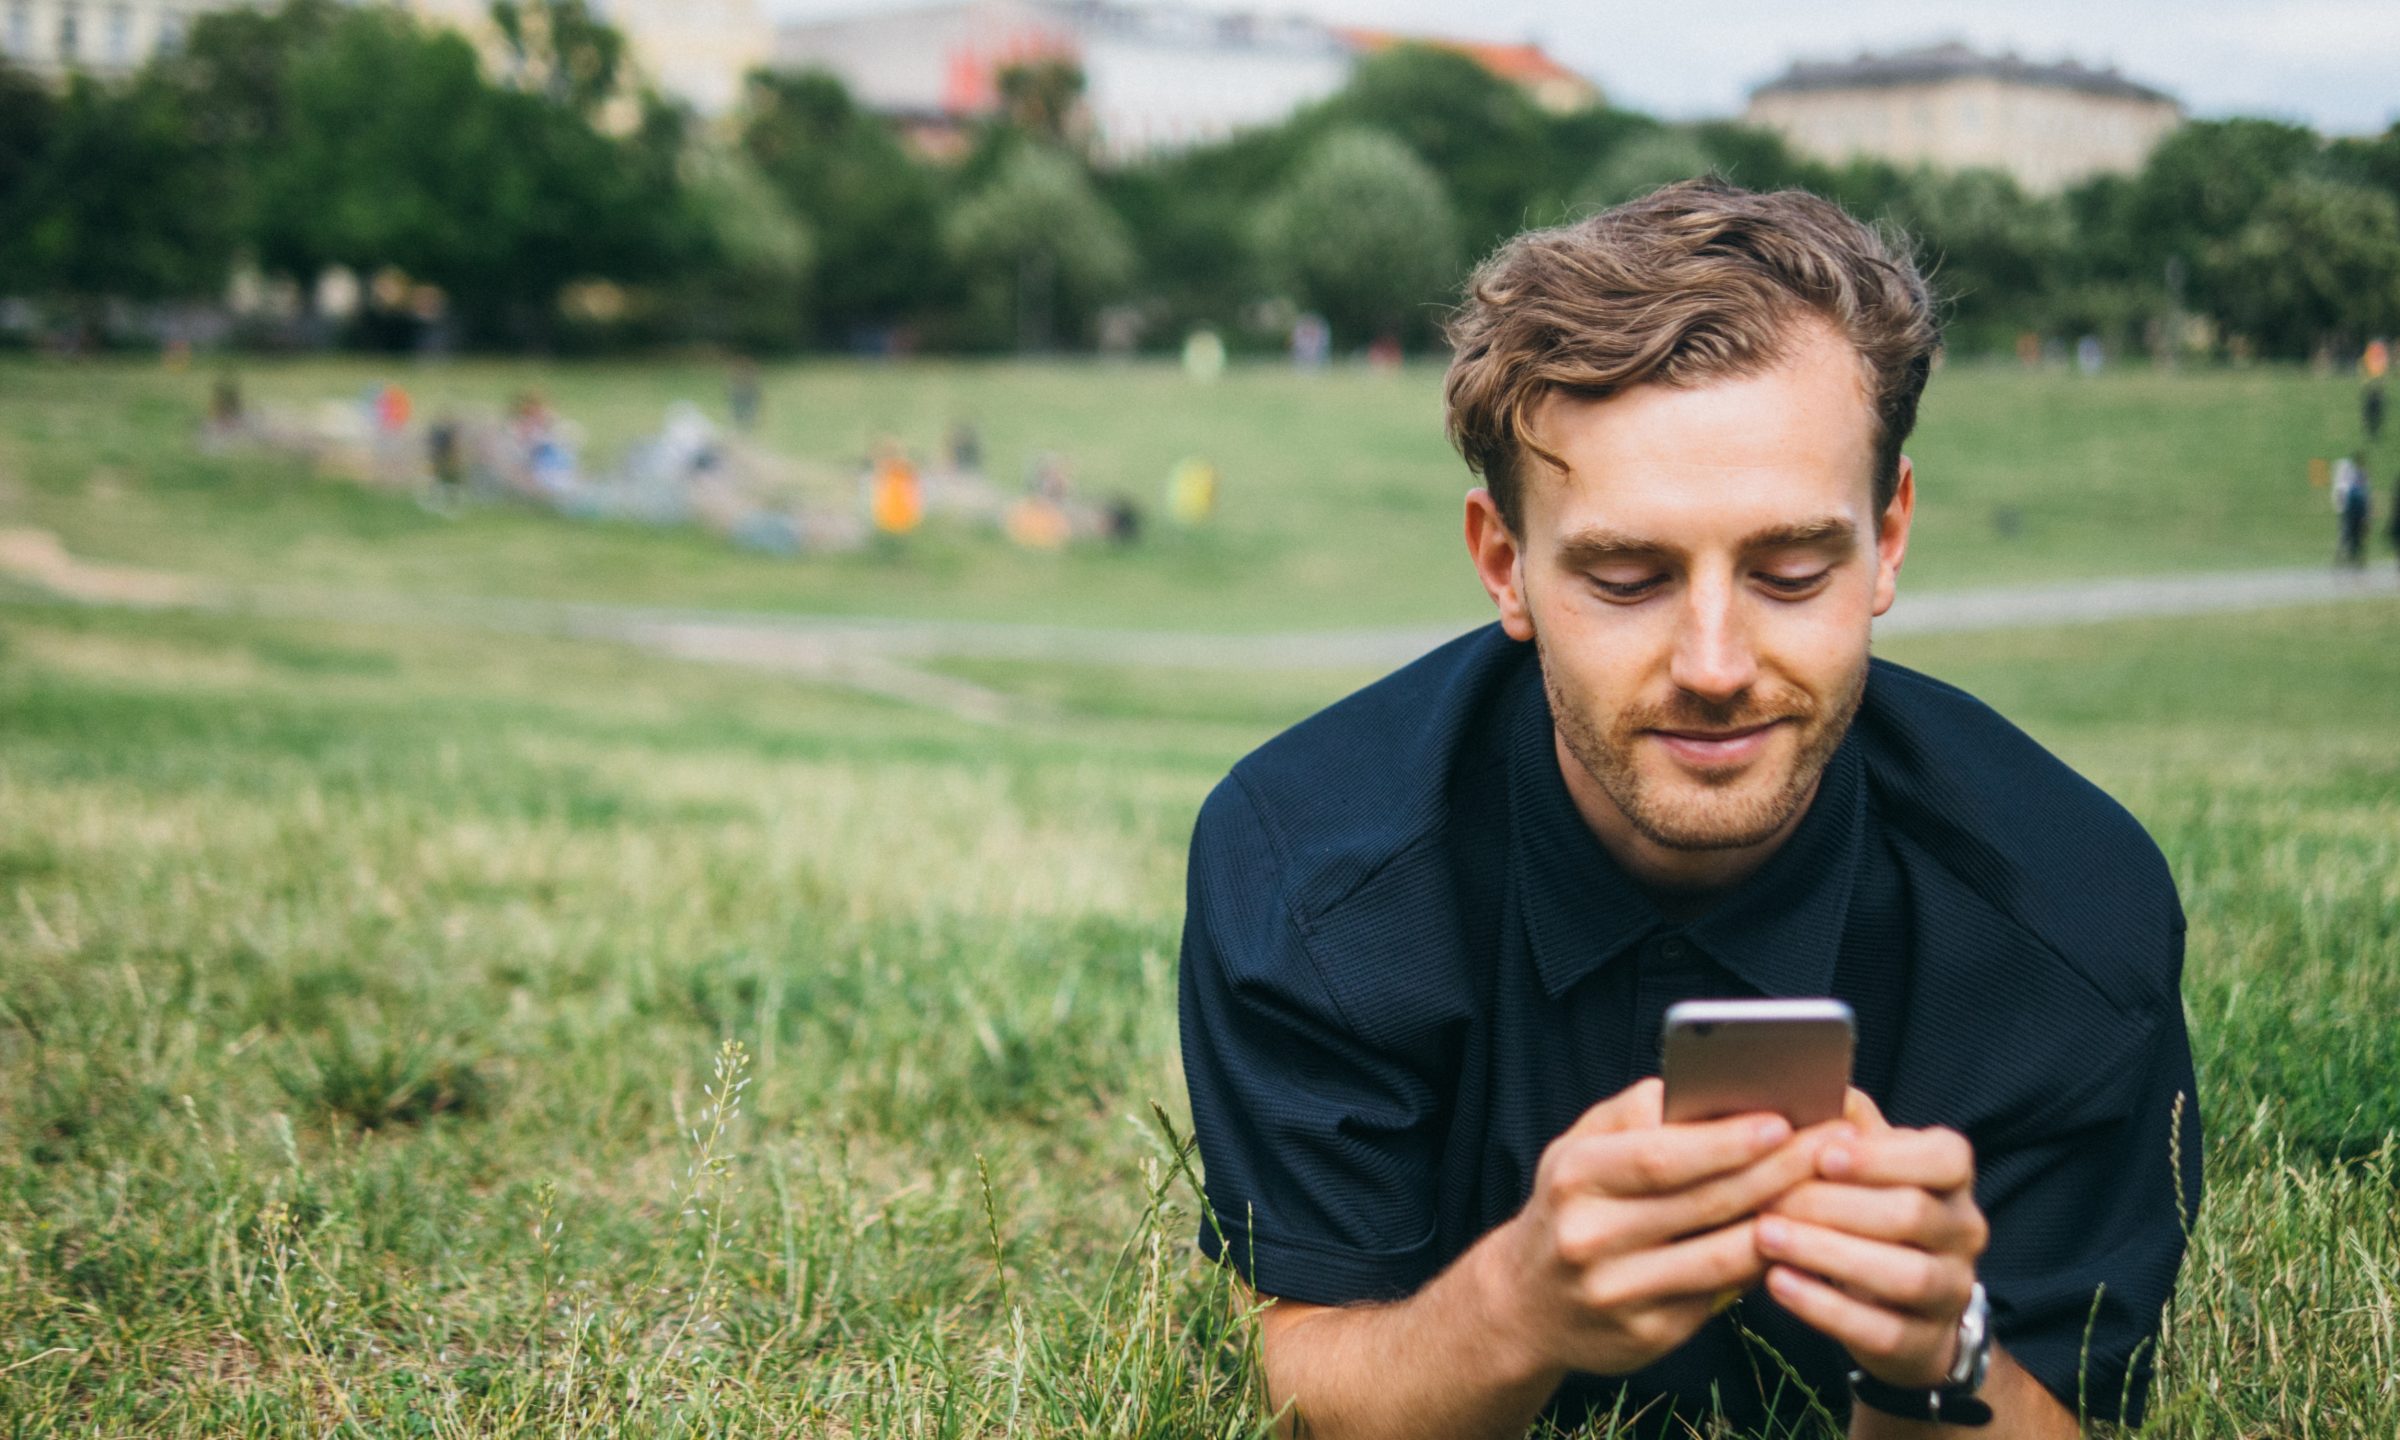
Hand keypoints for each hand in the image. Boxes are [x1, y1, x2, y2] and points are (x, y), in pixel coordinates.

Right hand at [1488, 1077, 1842, 1379]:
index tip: (1784, 1120)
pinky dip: (1761, 1266)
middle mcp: (1589, 1237)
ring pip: (1722, 1258)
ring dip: (1784, 1223)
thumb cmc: (1569, 1206)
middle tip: (1831, 1148)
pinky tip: (1796, 1241)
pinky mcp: (1647, 1336)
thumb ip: (1633, 1114)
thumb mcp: (1577, 1148)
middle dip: (1777, 1172)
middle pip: (1703, 1204)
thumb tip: (1701, 1088)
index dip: (1727, 1141)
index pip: (1662, 1156)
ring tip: (1828, 1193)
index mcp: (1574, 1176)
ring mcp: (1618, 1293)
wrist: (1524, 1304)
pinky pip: (1720, 1296)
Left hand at [1757, 1088, 1987, 1387]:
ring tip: (1764, 1235)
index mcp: (1951, 1178)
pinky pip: (1881, 1330)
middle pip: (1912, 1215)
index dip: (1885, 1156)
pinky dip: (1824, 1307)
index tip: (1825, 1154)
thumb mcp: (1864, 1166)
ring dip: (1827, 1252)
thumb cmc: (1867, 1212)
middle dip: (1834, 1205)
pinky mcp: (1923, 1344)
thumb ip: (1844, 1127)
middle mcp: (1964, 1232)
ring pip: (1903, 1275)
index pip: (1947, 1157)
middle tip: (1770, 1197)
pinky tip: (1778, 1283)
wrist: (1900, 1308)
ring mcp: (1950, 1291)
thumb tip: (1810, 1080)